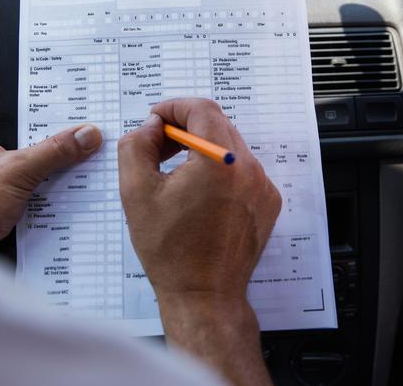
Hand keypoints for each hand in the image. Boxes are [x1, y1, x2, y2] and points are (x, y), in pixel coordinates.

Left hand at [0, 124, 101, 249]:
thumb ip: (52, 151)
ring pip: (41, 182)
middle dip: (62, 157)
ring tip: (89, 179)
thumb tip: (85, 134)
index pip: (25, 125)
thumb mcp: (15, 170)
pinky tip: (74, 207)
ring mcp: (2, 194)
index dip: (53, 123)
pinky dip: (55, 209)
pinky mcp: (10, 217)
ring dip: (60, 186)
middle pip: (38, 154)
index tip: (83, 120)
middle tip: (93, 149)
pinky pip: (41, 207)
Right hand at [118, 98, 279, 385]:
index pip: (200, 109)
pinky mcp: (267, 202)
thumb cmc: (170, 249)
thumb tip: (152, 127)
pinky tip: (198, 193)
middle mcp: (248, 168)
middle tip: (159, 145)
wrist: (204, 296)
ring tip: (176, 172)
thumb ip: (137, 146)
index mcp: (219, 161)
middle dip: (185, 127)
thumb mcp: (136, 192)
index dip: (174, 107)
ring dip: (203, 148)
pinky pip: (243, 170)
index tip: (156, 119)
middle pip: (217, 124)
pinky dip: (221, 169)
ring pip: (230, 146)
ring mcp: (262, 186)